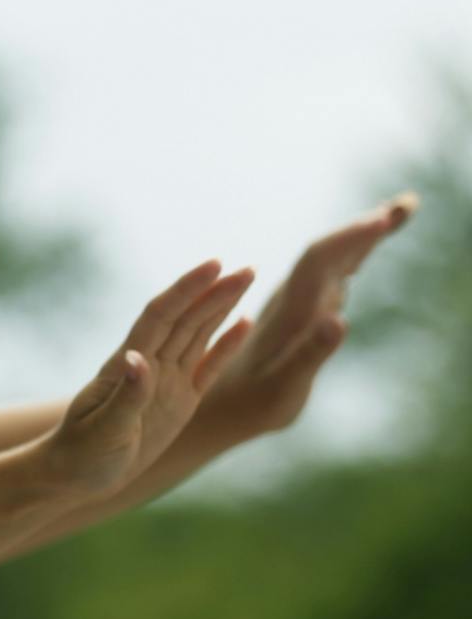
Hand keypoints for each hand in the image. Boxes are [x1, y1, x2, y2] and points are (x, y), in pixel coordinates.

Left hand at [37, 260, 254, 494]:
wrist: (74, 476)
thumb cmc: (80, 454)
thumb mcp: (103, 429)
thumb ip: (125, 396)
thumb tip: (139, 359)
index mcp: (126, 365)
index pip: (160, 317)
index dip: (185, 290)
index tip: (213, 265)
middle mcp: (148, 366)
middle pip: (185, 319)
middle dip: (213, 292)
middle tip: (247, 268)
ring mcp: (166, 382)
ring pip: (198, 335)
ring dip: (221, 308)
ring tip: (245, 280)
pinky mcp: (179, 401)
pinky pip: (208, 367)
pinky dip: (226, 345)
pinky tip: (245, 323)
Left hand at [197, 195, 416, 439]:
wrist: (212, 414)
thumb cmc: (246, 408)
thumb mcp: (281, 388)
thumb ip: (310, 354)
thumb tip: (339, 319)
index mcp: (287, 312)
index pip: (319, 261)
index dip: (351, 237)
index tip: (385, 216)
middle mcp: (286, 305)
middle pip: (323, 257)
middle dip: (362, 231)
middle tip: (406, 204)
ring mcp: (288, 313)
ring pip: (321, 270)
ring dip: (354, 245)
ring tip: (387, 222)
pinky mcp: (288, 326)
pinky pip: (317, 289)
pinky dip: (341, 272)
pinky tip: (348, 274)